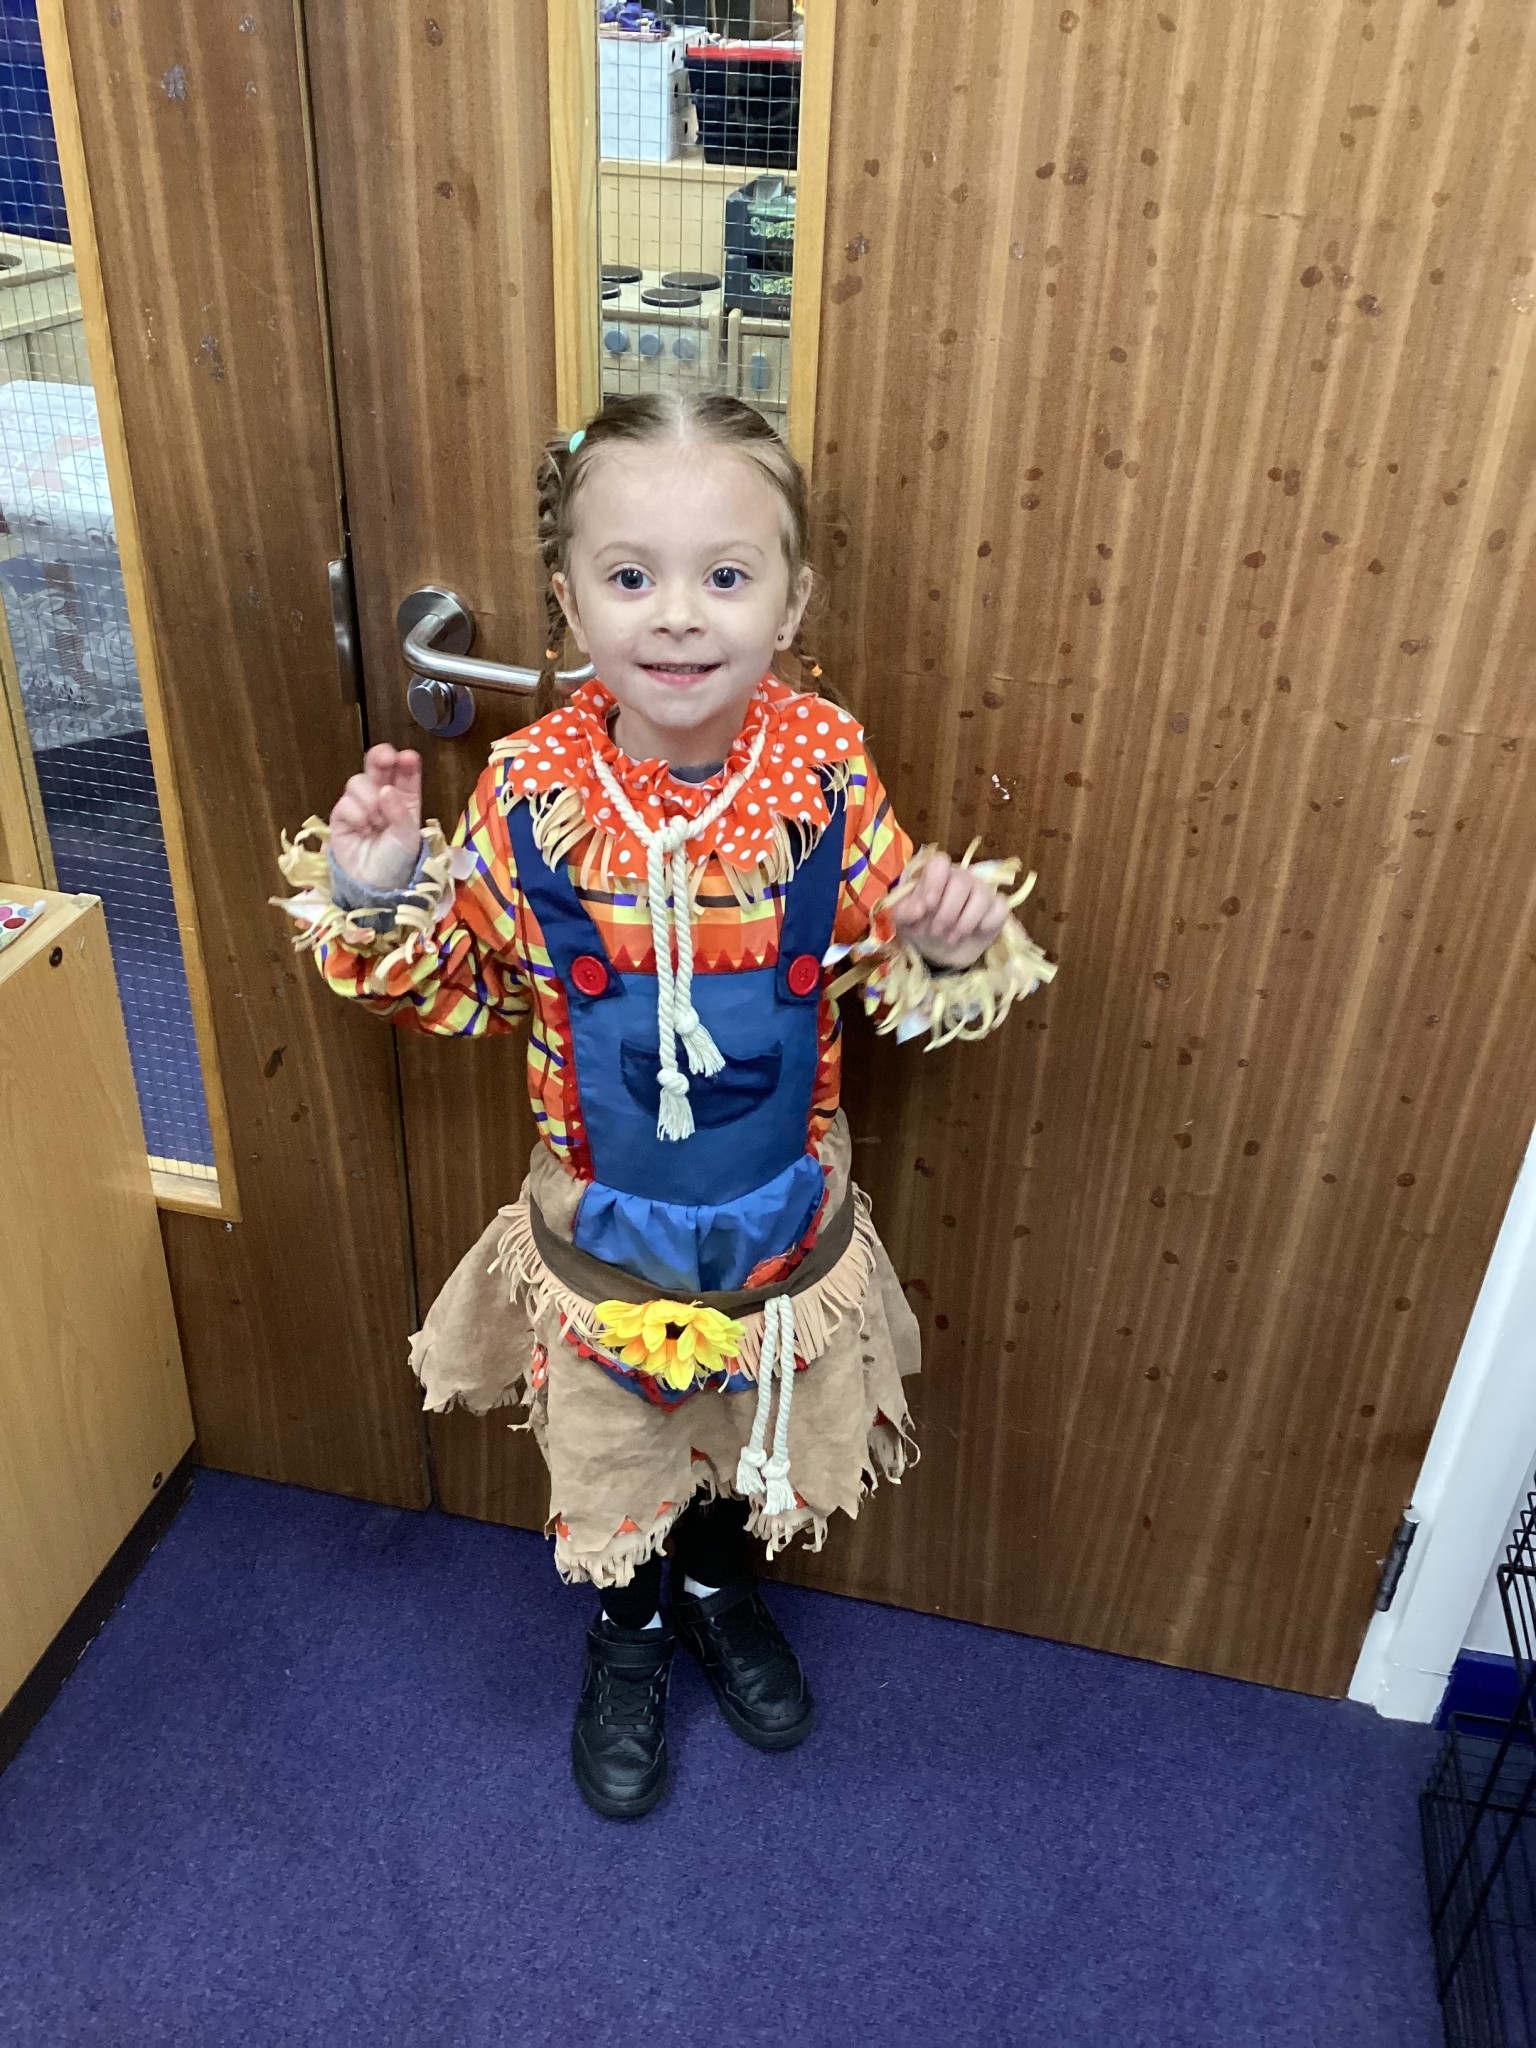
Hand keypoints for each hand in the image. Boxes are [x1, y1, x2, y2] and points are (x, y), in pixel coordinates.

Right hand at [328, 744, 422, 890]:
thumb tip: (385, 790)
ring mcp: (360, 806)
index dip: (405, 763)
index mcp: (404, 800)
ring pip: (358, 782)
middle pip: (377, 768)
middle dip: (380, 758)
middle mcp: (382, 799)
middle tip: (384, 757)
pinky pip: (344, 803)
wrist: (375, 887)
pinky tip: (362, 827)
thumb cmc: (398, 862)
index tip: (407, 757)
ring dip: (367, 797)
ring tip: (374, 820)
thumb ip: (400, 812)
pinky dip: (354, 813)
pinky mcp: (341, 817)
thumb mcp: (407, 837)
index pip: (404, 774)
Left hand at [890, 851, 1010, 968]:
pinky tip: (976, 933)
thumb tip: (917, 909)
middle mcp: (961, 878)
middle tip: (936, 931)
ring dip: (965, 922)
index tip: (927, 906)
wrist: (939, 952)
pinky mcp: (997, 908)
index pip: (939, 862)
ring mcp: (981, 891)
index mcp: (936, 875)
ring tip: (951, 938)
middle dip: (947, 912)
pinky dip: (987, 923)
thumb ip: (904, 912)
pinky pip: (1000, 908)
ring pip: (982, 895)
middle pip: (961, 881)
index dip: (934, 882)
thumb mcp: (904, 922)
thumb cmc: (921, 928)